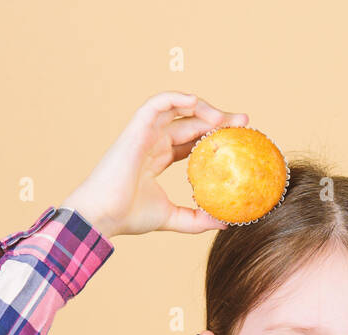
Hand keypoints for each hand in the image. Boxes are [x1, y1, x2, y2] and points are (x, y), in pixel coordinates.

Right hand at [61, 91, 248, 238]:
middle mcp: (152, 142)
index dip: (215, 137)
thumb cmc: (128, 216)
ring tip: (226, 119)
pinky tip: (199, 104)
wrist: (102, 215)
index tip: (240, 139)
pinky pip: (158, 103)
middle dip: (219, 120)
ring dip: (204, 108)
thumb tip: (226, 223)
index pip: (191, 140)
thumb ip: (197, 219)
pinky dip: (177, 98)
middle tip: (244, 123)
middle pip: (190, 122)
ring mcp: (144, 133)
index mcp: (157, 158)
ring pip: (178, 109)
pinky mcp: (137, 128)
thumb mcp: (172, 218)